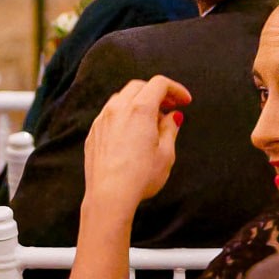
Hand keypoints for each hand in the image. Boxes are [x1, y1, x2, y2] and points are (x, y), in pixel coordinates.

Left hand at [82, 76, 190, 207]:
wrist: (109, 194)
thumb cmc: (141, 176)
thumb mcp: (166, 153)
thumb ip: (170, 129)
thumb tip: (172, 116)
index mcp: (139, 110)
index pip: (158, 84)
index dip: (175, 89)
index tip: (185, 101)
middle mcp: (117, 109)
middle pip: (138, 87)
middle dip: (157, 92)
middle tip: (172, 106)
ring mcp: (102, 120)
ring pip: (121, 98)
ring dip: (139, 101)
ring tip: (154, 120)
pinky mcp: (93, 132)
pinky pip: (109, 113)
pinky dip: (124, 113)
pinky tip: (133, 130)